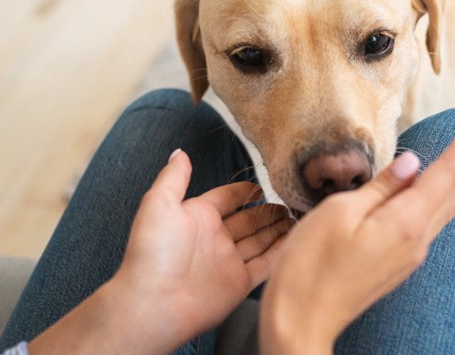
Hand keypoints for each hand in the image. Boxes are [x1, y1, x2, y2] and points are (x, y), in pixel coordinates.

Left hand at [29, 149, 292, 354]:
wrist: (154, 303)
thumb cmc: (154, 251)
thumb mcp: (159, 203)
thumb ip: (173, 177)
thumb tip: (179, 151)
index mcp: (197, 217)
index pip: (227, 198)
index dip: (244, 190)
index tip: (264, 184)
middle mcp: (215, 238)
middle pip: (249, 220)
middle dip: (269, 210)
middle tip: (291, 200)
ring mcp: (228, 261)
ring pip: (260, 240)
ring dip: (279, 228)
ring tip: (300, 216)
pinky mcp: (240, 283)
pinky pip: (266, 264)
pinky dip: (282, 252)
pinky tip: (298, 239)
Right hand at [259, 119, 454, 353]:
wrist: (301, 320)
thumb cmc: (310, 265)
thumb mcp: (339, 212)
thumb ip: (381, 187)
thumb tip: (413, 162)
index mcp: (404, 221)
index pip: (444, 174)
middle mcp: (416, 239)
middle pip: (453, 191)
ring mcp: (410, 255)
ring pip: (447, 208)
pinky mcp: (399, 264)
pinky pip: (435, 225)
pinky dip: (450, 204)